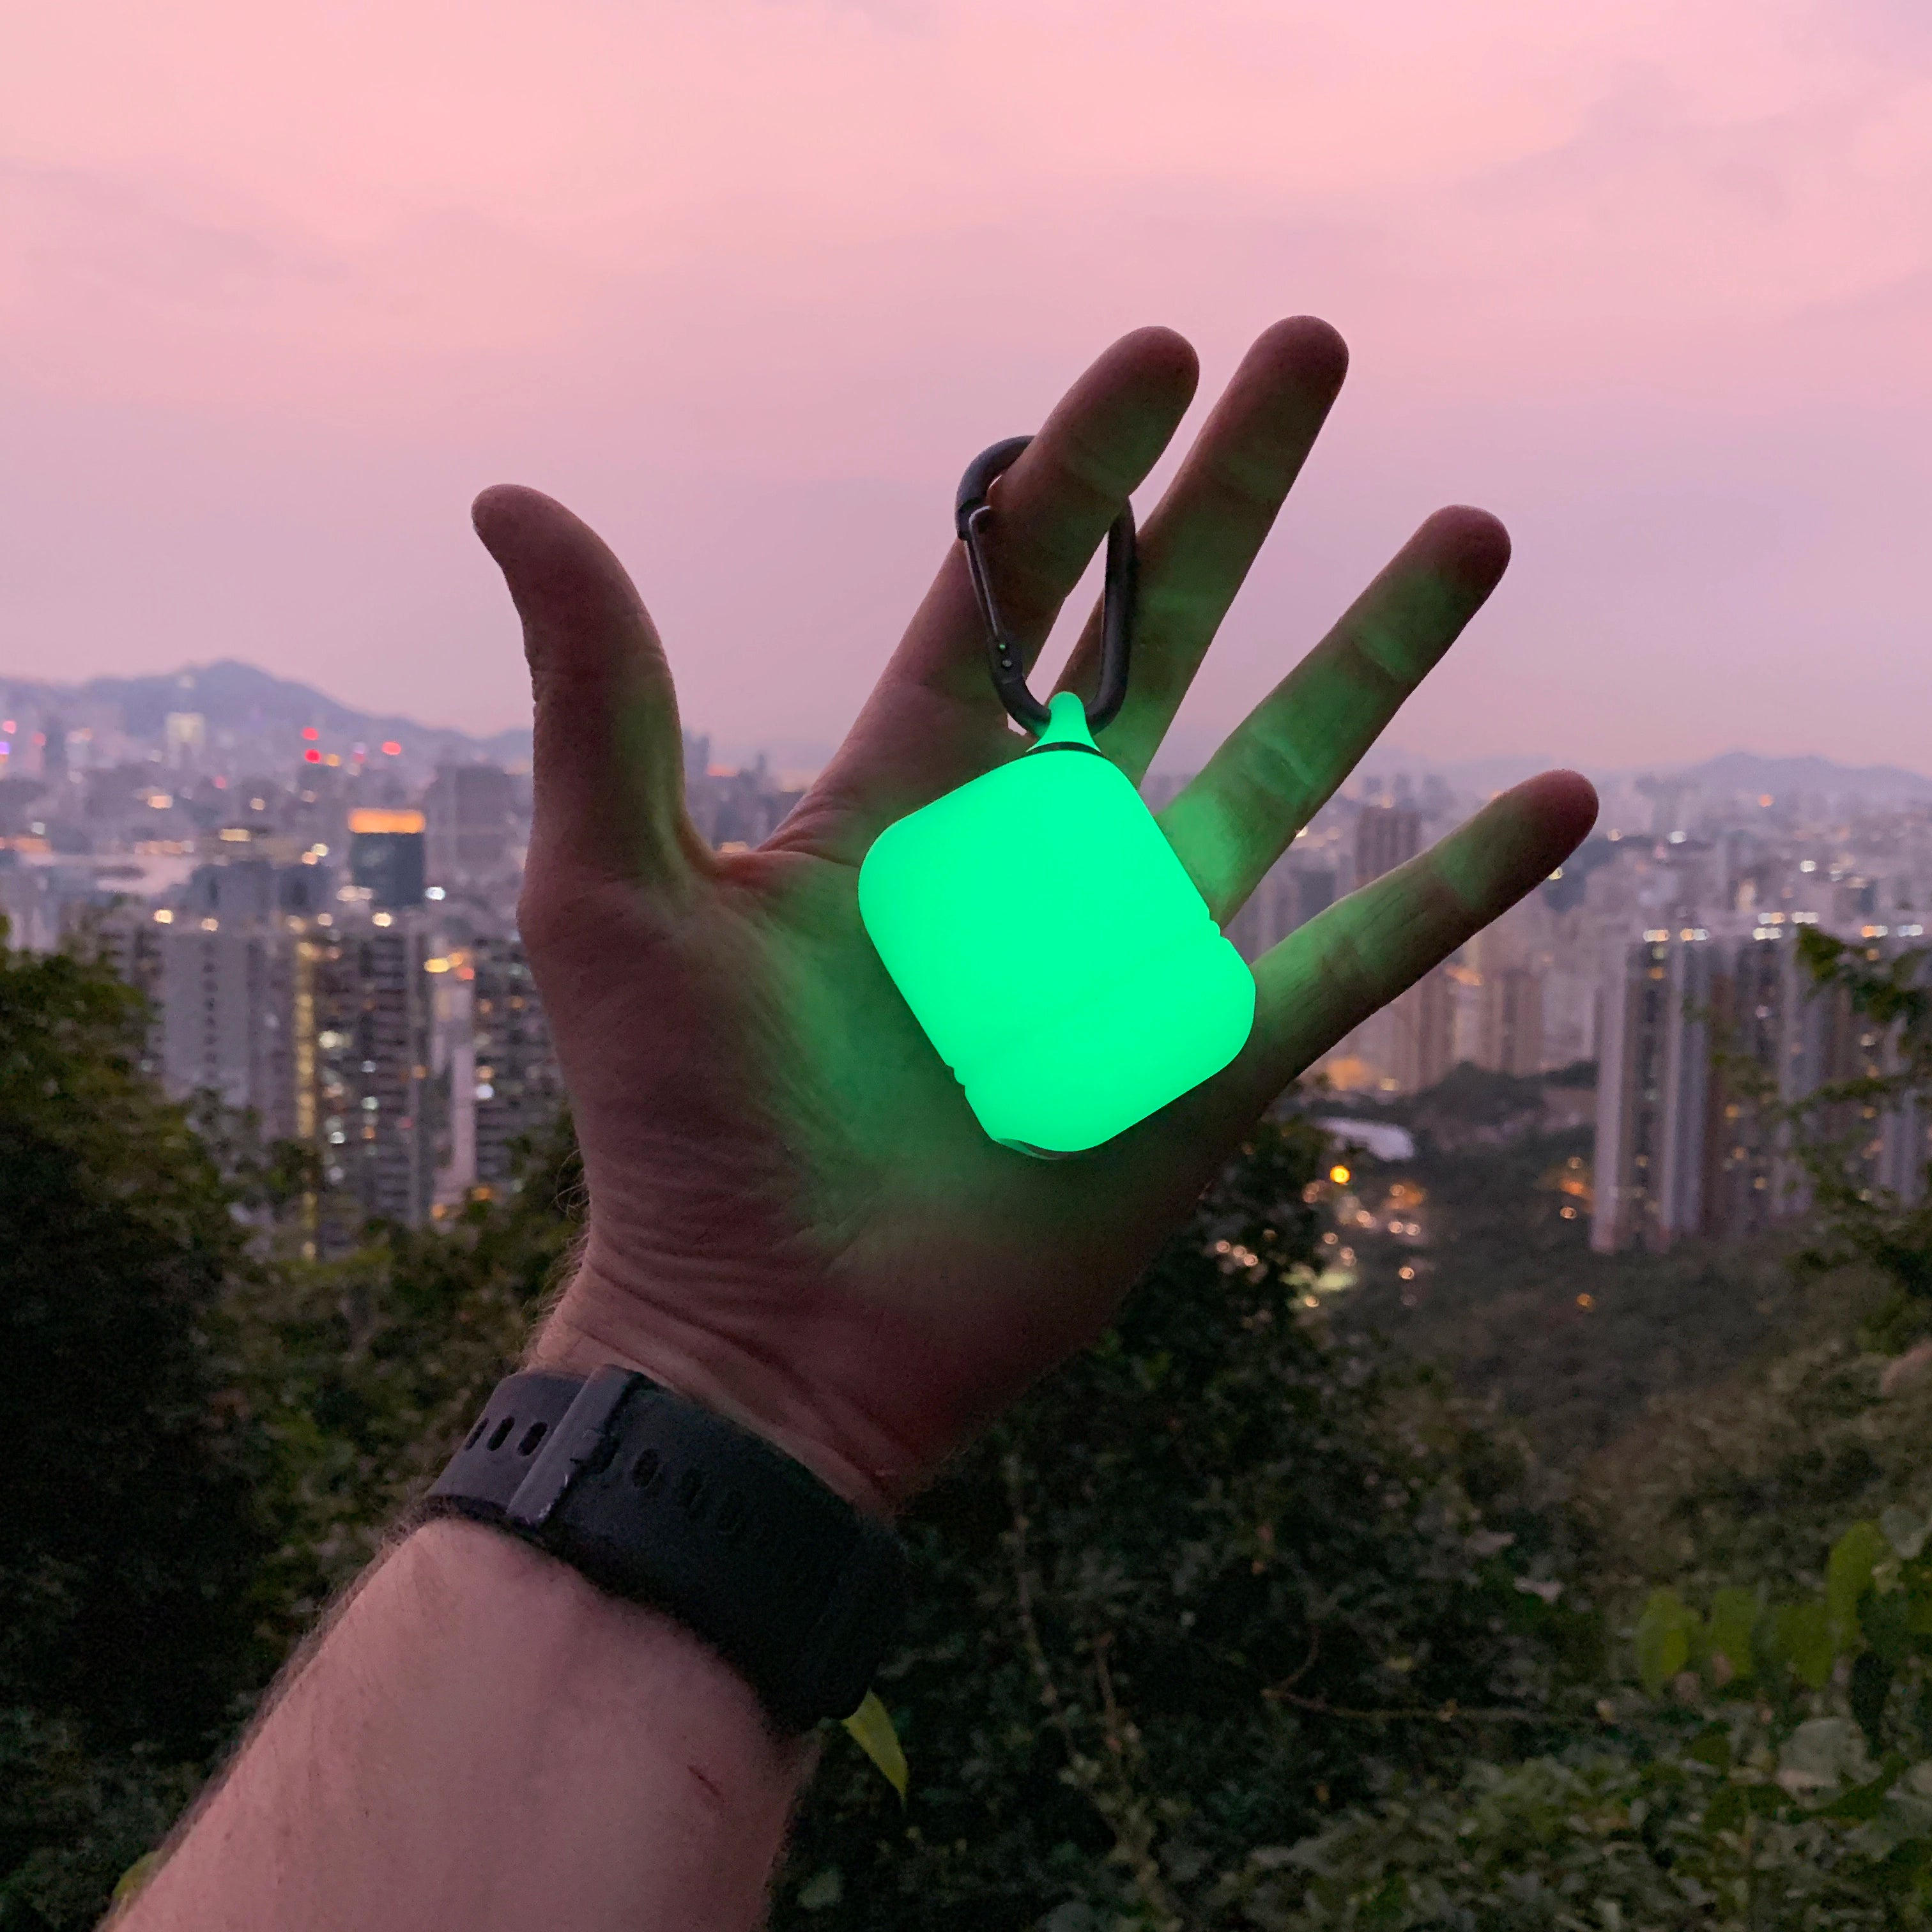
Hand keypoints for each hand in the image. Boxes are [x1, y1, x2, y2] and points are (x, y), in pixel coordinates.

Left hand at [478, 320, 1595, 1512]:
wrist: (772, 1339)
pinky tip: (1559, 795)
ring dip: (1378, 651)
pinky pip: (1356, 958)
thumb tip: (513, 499)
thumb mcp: (615, 890)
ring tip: (1470, 529)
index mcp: (907, 797)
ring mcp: (1133, 957)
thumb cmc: (679, 1128)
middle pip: (1163, 638)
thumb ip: (599, 696)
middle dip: (1242, 498)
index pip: (1014, 594)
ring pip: (1284, 769)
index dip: (1085, 469)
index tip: (1161, 352)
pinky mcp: (1208, 1068)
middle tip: (1319, 356)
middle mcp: (1033, 855)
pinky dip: (1456, 886)